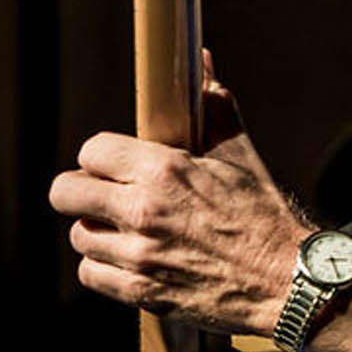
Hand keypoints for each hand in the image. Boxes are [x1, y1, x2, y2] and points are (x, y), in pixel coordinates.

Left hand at [50, 60, 308, 335]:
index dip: (101, 157)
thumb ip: (212, 104)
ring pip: (79, 235)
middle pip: (66, 193)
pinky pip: (91, 274)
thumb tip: (202, 59)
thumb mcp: (239, 153)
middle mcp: (144, 211)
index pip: (91, 151)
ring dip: (97, 230)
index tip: (114, 165)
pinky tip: (129, 258)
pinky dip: (104, 267)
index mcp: (165, 170)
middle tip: (104, 195)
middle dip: (81, 190)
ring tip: (124, 229)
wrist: (286, 279)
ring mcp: (139, 256)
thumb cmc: (264, 214)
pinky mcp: (140, 293)